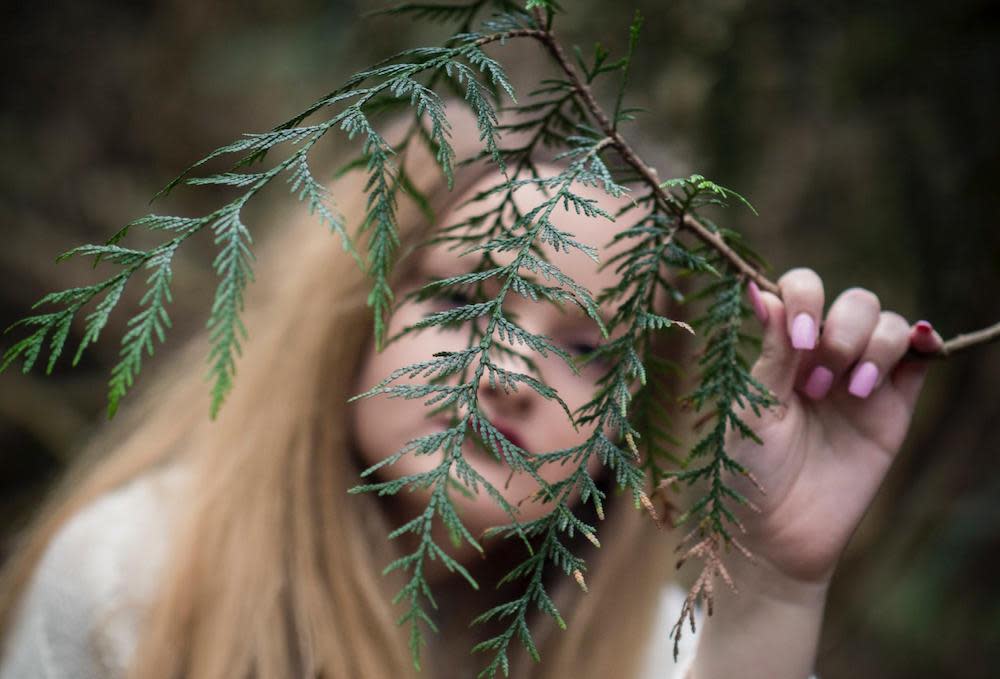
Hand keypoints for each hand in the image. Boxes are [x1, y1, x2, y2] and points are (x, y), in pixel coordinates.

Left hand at [726, 268, 942, 586]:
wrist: (776, 534)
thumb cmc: (746, 468)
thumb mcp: (749, 406)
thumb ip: (769, 351)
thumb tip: (756, 288)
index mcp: (780, 348)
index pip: (801, 289)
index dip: (806, 299)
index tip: (798, 339)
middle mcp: (821, 356)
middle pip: (853, 302)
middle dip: (841, 332)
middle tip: (816, 386)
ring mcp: (860, 379)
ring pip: (887, 323)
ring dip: (874, 346)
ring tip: (850, 393)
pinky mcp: (893, 407)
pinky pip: (920, 358)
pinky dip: (924, 340)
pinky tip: (919, 345)